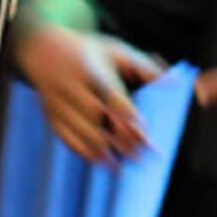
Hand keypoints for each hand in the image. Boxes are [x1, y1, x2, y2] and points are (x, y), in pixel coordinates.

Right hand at [16, 21, 167, 166]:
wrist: (42, 50)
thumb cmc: (90, 52)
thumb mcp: (116, 51)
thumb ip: (145, 68)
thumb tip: (174, 83)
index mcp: (90, 70)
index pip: (109, 94)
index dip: (125, 112)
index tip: (143, 129)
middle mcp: (71, 88)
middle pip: (95, 117)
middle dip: (117, 137)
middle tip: (141, 156)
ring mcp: (57, 103)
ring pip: (79, 131)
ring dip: (102, 150)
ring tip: (124, 167)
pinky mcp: (51, 115)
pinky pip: (66, 137)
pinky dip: (84, 152)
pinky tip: (103, 164)